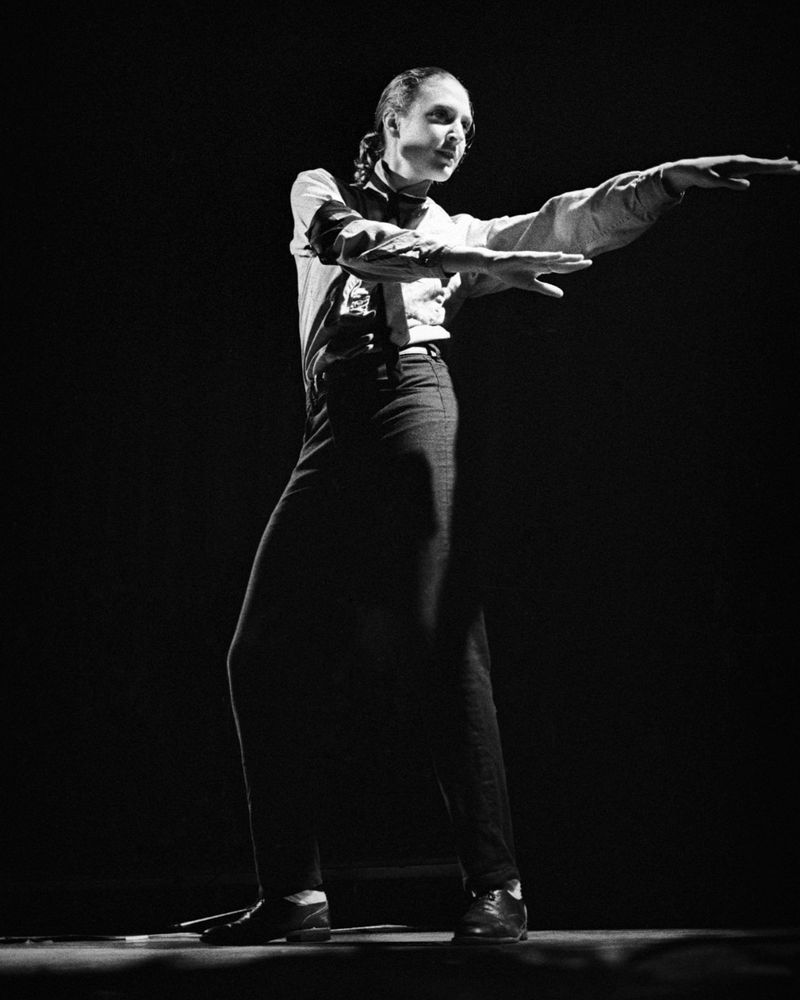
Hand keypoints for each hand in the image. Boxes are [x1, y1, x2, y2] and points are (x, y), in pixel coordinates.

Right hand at [444, 247, 592, 297]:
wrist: (494, 267)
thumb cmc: (513, 274)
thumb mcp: (530, 285)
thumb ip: (546, 289)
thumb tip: (562, 294)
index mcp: (543, 267)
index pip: (562, 267)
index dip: (574, 266)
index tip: (589, 263)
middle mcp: (540, 260)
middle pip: (560, 261)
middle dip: (573, 261)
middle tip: (589, 261)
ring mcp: (532, 258)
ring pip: (550, 258)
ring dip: (563, 258)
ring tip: (576, 258)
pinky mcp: (522, 257)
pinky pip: (536, 257)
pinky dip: (546, 256)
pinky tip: (556, 255)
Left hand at [661, 155, 798, 194]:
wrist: (691, 168)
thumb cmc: (701, 175)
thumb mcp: (713, 181)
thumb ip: (730, 183)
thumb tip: (748, 186)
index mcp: (739, 163)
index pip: (762, 166)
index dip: (778, 166)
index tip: (793, 165)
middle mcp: (743, 161)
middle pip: (767, 164)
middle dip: (784, 166)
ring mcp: (742, 164)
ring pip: (765, 165)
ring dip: (780, 166)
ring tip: (796, 167)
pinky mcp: (740, 168)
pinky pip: (759, 167)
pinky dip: (771, 165)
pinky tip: (780, 162)